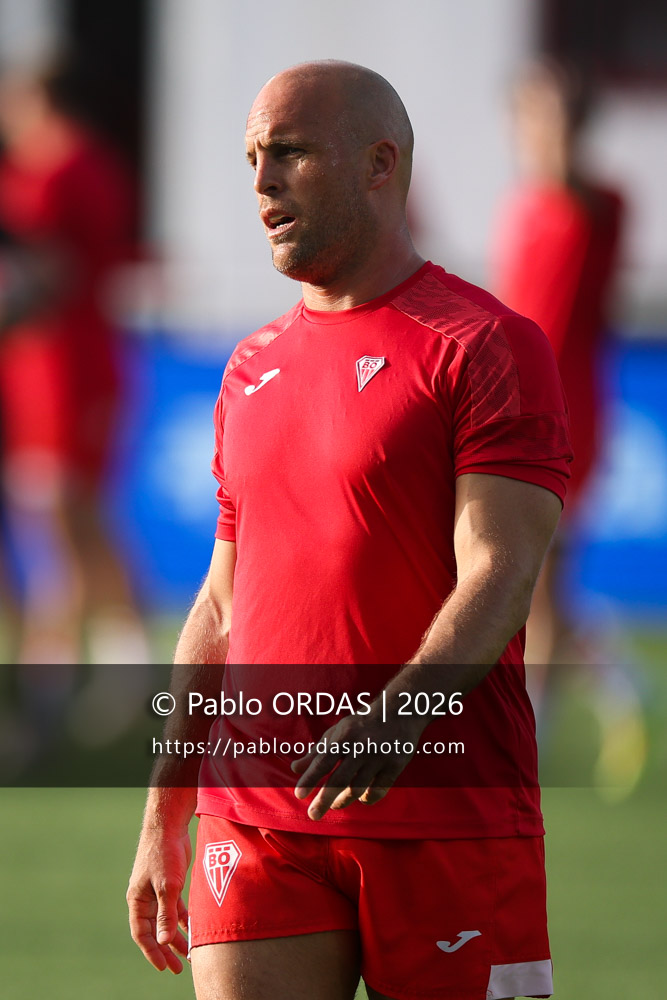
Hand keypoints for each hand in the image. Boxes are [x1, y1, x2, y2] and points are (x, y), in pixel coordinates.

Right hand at [127, 826, 191, 973]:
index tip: (163, 967)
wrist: (169, 826)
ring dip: (176, 936)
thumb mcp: (166, 886)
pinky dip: (183, 919)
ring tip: (188, 955)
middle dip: (165, 950)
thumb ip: (165, 914)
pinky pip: (175, 908)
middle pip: (154, 931)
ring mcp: (158, 891)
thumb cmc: (163, 854)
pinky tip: (192, 930)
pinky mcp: (170, 884)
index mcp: (137, 900)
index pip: (142, 934)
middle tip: (177, 969)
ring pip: (166, 920)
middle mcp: (145, 899)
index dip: (152, 952)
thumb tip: (163, 941)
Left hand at [290, 697, 426, 820]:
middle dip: (324, 800)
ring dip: (343, 801)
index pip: (323, 760)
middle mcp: (361, 746)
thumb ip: (316, 752)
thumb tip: (294, 769)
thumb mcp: (337, 731)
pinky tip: (361, 797)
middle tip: (313, 815)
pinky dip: (366, 799)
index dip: (310, 778)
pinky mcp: (395, 765)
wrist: (399, 711)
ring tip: (335, 804)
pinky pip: (378, 791)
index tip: (298, 795)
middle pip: (340, 780)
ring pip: (358, 789)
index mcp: (344, 735)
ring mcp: (379, 757)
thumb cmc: (361, 724)